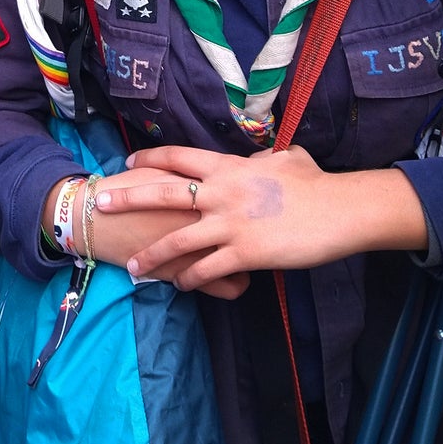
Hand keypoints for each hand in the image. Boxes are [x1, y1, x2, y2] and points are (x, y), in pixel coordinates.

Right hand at [84, 166, 247, 300]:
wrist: (98, 218)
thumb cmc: (129, 188)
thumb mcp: (162, 171)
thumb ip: (192, 171)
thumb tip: (221, 170)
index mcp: (200, 189)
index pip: (244, 195)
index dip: (258, 197)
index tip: (260, 201)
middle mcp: (206, 221)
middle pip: (249, 229)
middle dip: (260, 230)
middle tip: (260, 228)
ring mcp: (199, 251)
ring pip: (243, 263)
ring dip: (248, 262)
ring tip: (246, 257)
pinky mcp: (189, 275)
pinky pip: (228, 288)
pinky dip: (233, 284)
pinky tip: (229, 277)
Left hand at [96, 145, 424, 290]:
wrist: (340, 209)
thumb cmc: (315, 183)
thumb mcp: (284, 159)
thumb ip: (263, 158)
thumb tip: (257, 157)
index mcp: (229, 167)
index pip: (179, 158)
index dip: (151, 159)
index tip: (128, 162)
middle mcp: (222, 193)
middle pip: (165, 194)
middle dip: (130, 199)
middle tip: (103, 203)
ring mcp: (231, 224)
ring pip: (179, 240)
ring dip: (153, 255)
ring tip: (132, 267)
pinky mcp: (246, 254)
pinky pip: (208, 269)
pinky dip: (190, 279)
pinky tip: (178, 286)